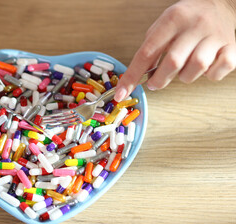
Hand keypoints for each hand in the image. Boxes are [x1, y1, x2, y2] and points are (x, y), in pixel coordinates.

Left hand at [114, 0, 235, 101]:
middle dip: (159, 80)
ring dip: (184, 77)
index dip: (132, 76)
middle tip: (154, 83)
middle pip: (173, 62)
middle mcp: (195, 26)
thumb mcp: (163, 26)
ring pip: (195, 69)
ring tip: (183, 69)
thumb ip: (151, 49)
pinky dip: (208, 76)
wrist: (220, 3)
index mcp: (173, 19)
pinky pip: (217, 72)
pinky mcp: (232, 47)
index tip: (121, 93)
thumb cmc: (185, 19)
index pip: (147, 52)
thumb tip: (137, 77)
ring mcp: (216, 36)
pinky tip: (205, 67)